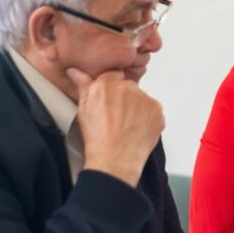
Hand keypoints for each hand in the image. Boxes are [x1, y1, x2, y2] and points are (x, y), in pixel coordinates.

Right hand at [67, 68, 164, 186]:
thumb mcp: (83, 110)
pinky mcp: (157, 111)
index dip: (111, 88)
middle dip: (124, 98)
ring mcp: (145, 99)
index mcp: (107, 84)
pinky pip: (153, 109)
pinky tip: (136, 128)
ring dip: (137, 107)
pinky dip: (147, 117)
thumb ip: (83, 86)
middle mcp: (127, 88)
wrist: (115, 161)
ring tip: (126, 125)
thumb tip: (76, 71)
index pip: (113, 75)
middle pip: (128, 86)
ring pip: (141, 98)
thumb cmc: (98, 139)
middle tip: (117, 117)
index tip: (110, 100)